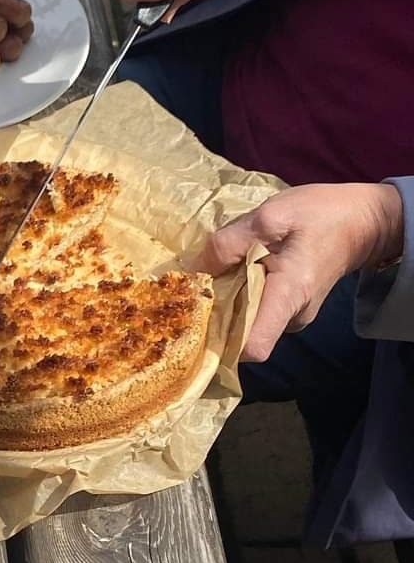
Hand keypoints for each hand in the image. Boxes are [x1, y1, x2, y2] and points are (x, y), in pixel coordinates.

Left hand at [197, 183, 404, 361]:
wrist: (364, 221)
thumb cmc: (321, 215)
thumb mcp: (272, 215)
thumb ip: (230, 242)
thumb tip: (198, 269)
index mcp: (288, 297)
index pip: (253, 347)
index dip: (221, 341)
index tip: (200, 315)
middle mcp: (291, 317)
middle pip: (241, 336)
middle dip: (215, 316)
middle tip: (200, 287)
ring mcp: (292, 317)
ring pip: (247, 323)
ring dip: (228, 303)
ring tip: (221, 273)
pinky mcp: (289, 310)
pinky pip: (256, 313)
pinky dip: (241, 298)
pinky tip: (237, 274)